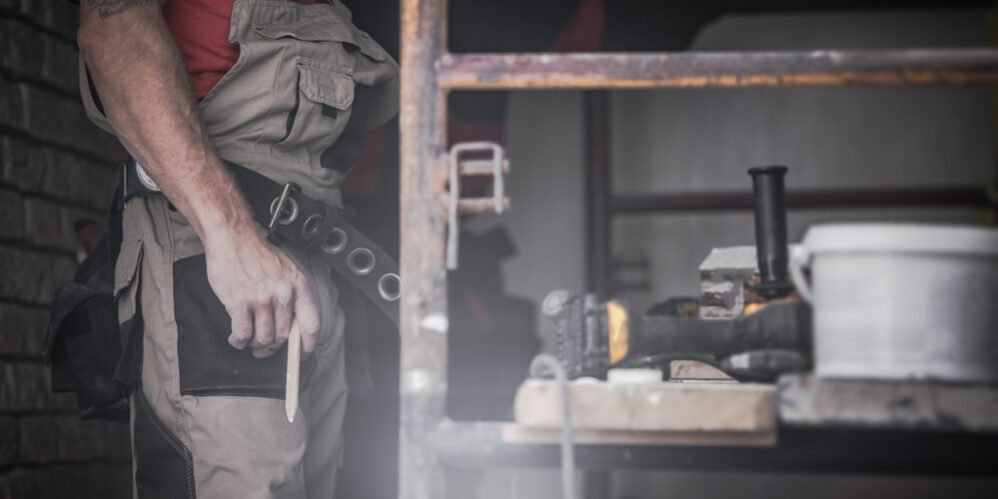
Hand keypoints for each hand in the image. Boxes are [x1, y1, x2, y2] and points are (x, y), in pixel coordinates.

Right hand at [203, 228, 319, 357]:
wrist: (232, 238)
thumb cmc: (256, 254)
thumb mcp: (285, 270)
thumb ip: (292, 295)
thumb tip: (293, 324)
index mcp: (298, 286)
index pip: (311, 324)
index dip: (308, 345)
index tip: (302, 354)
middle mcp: (283, 294)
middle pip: (283, 336)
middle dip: (273, 347)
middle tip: (263, 348)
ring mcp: (262, 299)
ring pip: (263, 338)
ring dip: (254, 344)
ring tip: (248, 339)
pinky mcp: (240, 303)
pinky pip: (243, 334)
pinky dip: (239, 341)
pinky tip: (236, 338)